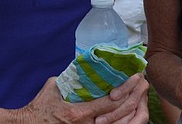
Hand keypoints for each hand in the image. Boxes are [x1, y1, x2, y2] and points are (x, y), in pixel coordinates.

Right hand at [23, 73, 148, 123]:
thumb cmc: (39, 107)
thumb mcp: (53, 86)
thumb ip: (70, 76)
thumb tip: (83, 63)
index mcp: (79, 113)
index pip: (110, 102)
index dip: (125, 89)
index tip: (135, 77)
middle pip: (118, 114)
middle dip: (133, 98)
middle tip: (142, 84)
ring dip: (130, 110)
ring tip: (139, 95)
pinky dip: (120, 119)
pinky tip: (128, 109)